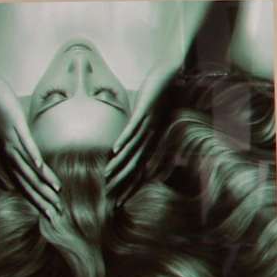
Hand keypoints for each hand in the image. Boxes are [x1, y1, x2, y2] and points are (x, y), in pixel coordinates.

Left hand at [0, 64, 63, 225]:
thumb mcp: (12, 132)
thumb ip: (23, 146)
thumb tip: (36, 156)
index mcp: (8, 157)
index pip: (24, 184)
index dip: (38, 200)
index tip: (52, 214)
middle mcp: (9, 154)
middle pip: (27, 182)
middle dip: (43, 199)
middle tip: (57, 215)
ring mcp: (12, 141)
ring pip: (28, 167)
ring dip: (42, 183)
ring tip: (56, 195)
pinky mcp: (16, 128)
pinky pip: (26, 145)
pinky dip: (33, 157)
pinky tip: (40, 166)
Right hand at [103, 59, 178, 195]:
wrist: (170, 75)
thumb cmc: (155, 96)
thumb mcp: (142, 117)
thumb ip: (132, 130)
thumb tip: (118, 141)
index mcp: (152, 139)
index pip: (140, 167)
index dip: (129, 185)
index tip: (117, 201)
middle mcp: (152, 135)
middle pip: (137, 164)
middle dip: (123, 182)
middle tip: (110, 199)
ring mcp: (149, 124)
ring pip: (133, 149)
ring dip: (119, 164)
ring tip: (106, 178)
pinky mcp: (145, 111)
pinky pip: (133, 129)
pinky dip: (123, 140)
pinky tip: (114, 150)